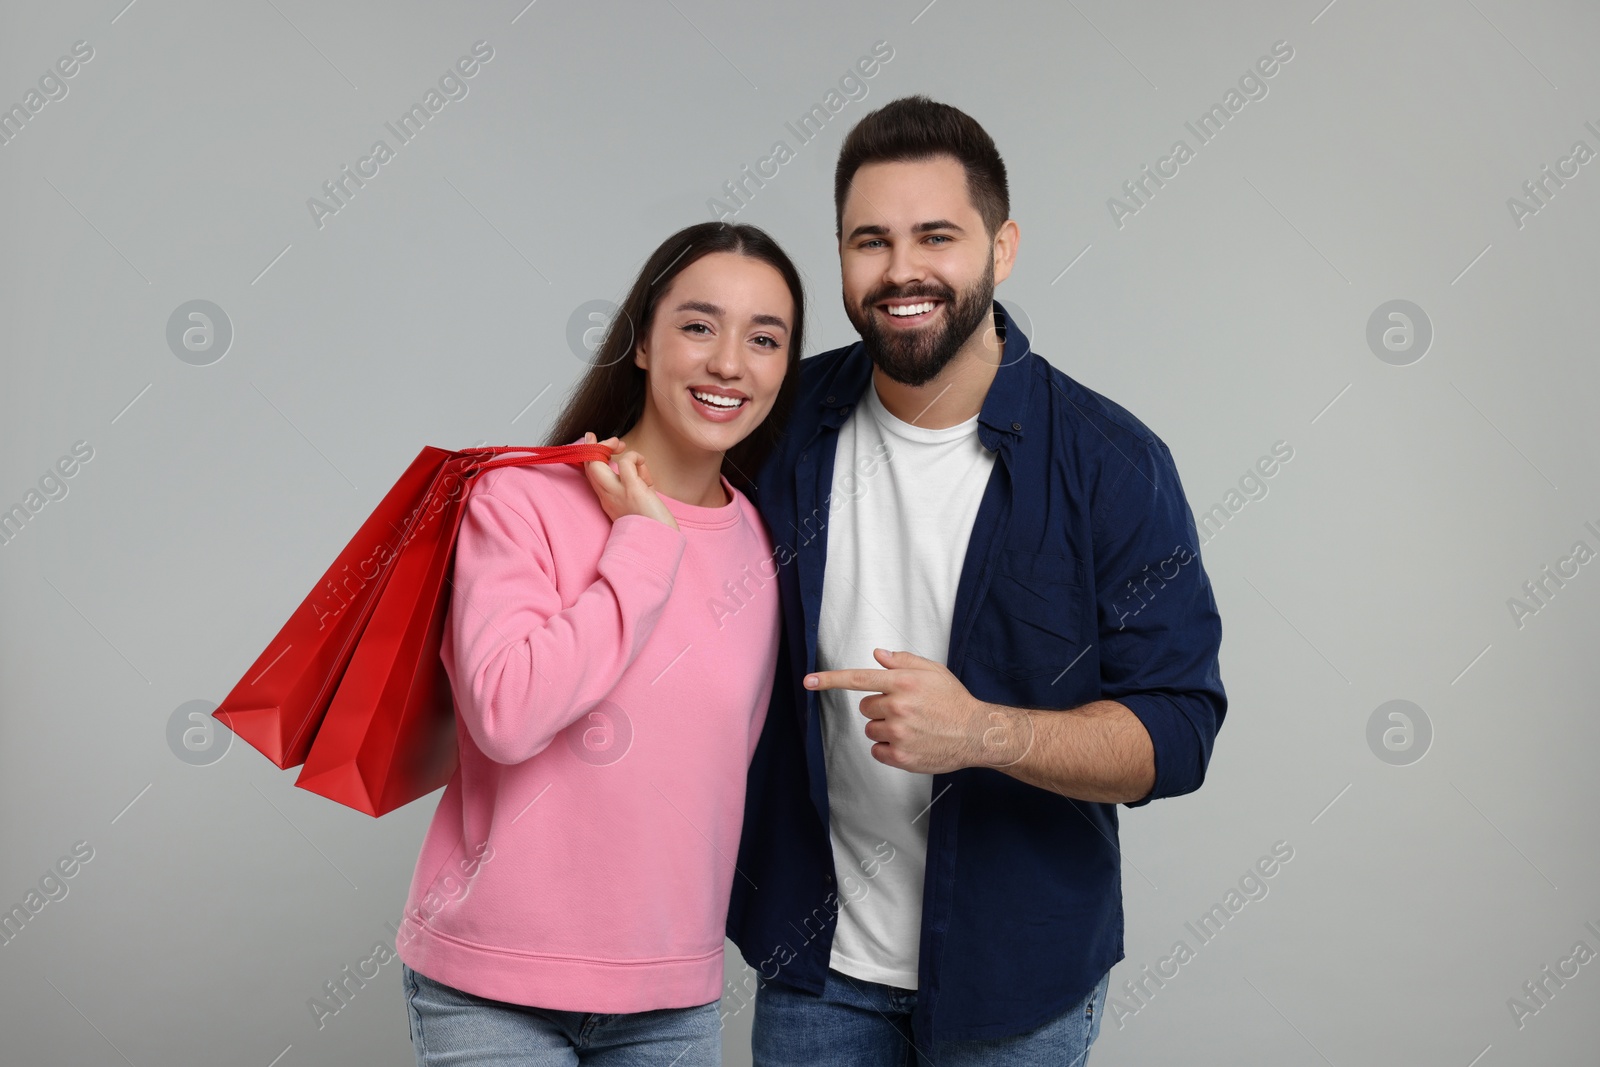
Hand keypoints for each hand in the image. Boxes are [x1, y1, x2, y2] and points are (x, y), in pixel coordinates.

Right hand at [580, 431, 677, 530]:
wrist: (659, 546)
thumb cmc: (654, 524)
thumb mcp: (639, 499)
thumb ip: (635, 482)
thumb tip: (639, 465)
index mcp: (608, 499)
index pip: (590, 473)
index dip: (591, 454)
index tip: (601, 443)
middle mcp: (607, 496)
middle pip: (587, 466)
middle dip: (594, 447)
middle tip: (615, 443)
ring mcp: (617, 494)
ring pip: (595, 464)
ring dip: (606, 447)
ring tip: (621, 446)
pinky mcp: (632, 491)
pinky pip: (626, 464)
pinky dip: (633, 456)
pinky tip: (641, 461)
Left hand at [804, 648, 1033, 772]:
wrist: (976, 733)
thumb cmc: (954, 700)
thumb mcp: (932, 671)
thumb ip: (902, 661)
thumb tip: (877, 654)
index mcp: (902, 682)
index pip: (858, 679)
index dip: (830, 680)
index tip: (808, 681)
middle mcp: (897, 707)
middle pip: (865, 706)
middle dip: (880, 707)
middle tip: (906, 710)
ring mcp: (898, 733)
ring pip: (871, 729)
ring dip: (884, 728)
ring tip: (911, 727)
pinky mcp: (900, 757)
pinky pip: (877, 751)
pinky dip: (888, 749)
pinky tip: (910, 743)